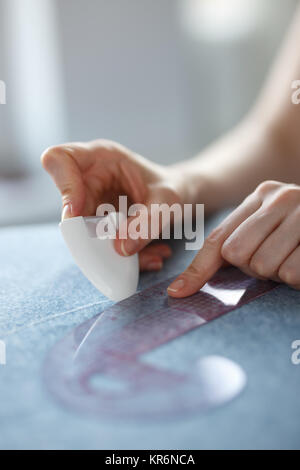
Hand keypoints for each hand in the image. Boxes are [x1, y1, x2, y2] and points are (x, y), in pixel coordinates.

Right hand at [41, 139, 182, 271]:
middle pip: (68, 209)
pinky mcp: (98, 225)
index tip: (78, 212)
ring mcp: (92, 204)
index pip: (59, 159)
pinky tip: (152, 257)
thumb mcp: (169, 201)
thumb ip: (147, 221)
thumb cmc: (176, 186)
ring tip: (151, 257)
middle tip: (123, 252)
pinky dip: (124, 259)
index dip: (64, 186)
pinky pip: (99, 247)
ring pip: (82, 235)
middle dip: (92, 238)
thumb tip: (120, 249)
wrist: (185, 196)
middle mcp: (90, 180)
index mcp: (101, 158)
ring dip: (113, 254)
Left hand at [168, 180, 299, 295]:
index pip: (218, 240)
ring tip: (294, 257)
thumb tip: (181, 288)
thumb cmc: (298, 234)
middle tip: (276, 257)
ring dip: (280, 272)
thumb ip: (229, 249)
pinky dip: (297, 276)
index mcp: (261, 196)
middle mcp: (282, 197)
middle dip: (255, 267)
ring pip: (266, 266)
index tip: (178, 294)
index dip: (198, 271)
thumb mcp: (264, 231)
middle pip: (238, 255)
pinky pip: (293, 273)